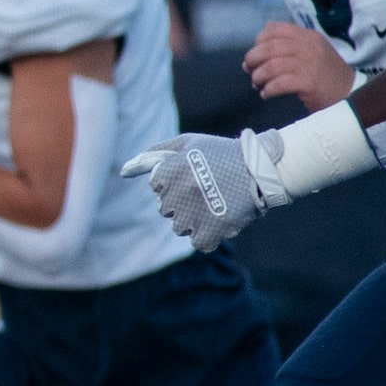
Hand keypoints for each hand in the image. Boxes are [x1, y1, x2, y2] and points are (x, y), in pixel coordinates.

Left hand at [120, 130, 282, 252]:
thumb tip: (124, 172)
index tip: (194, 175)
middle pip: (166, 209)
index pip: (157, 187)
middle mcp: (177, 195)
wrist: (262, 167)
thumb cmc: (222, 153)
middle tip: (207, 189)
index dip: (176, 181)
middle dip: (183, 201)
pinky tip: (220, 218)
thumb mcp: (187, 144)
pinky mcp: (210, 232)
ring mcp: (193, 215)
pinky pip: (198, 242)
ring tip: (215, 202)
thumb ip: (153, 155)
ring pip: (180, 227)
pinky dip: (209, 235)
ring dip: (195, 219)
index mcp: (169, 172)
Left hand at [244, 22, 357, 108]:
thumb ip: (291, 45)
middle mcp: (308, 46)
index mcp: (308, 36)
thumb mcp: (314, 50)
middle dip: (253, 59)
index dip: (259, 40)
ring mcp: (309, 64)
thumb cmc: (327, 74)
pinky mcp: (308, 82)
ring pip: (270, 66)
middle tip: (249, 70)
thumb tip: (259, 47)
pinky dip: (268, 90)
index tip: (255, 52)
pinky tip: (267, 94)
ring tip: (258, 84)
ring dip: (258, 77)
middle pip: (269, 47)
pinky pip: (278, 84)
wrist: (351, 93)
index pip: (275, 29)